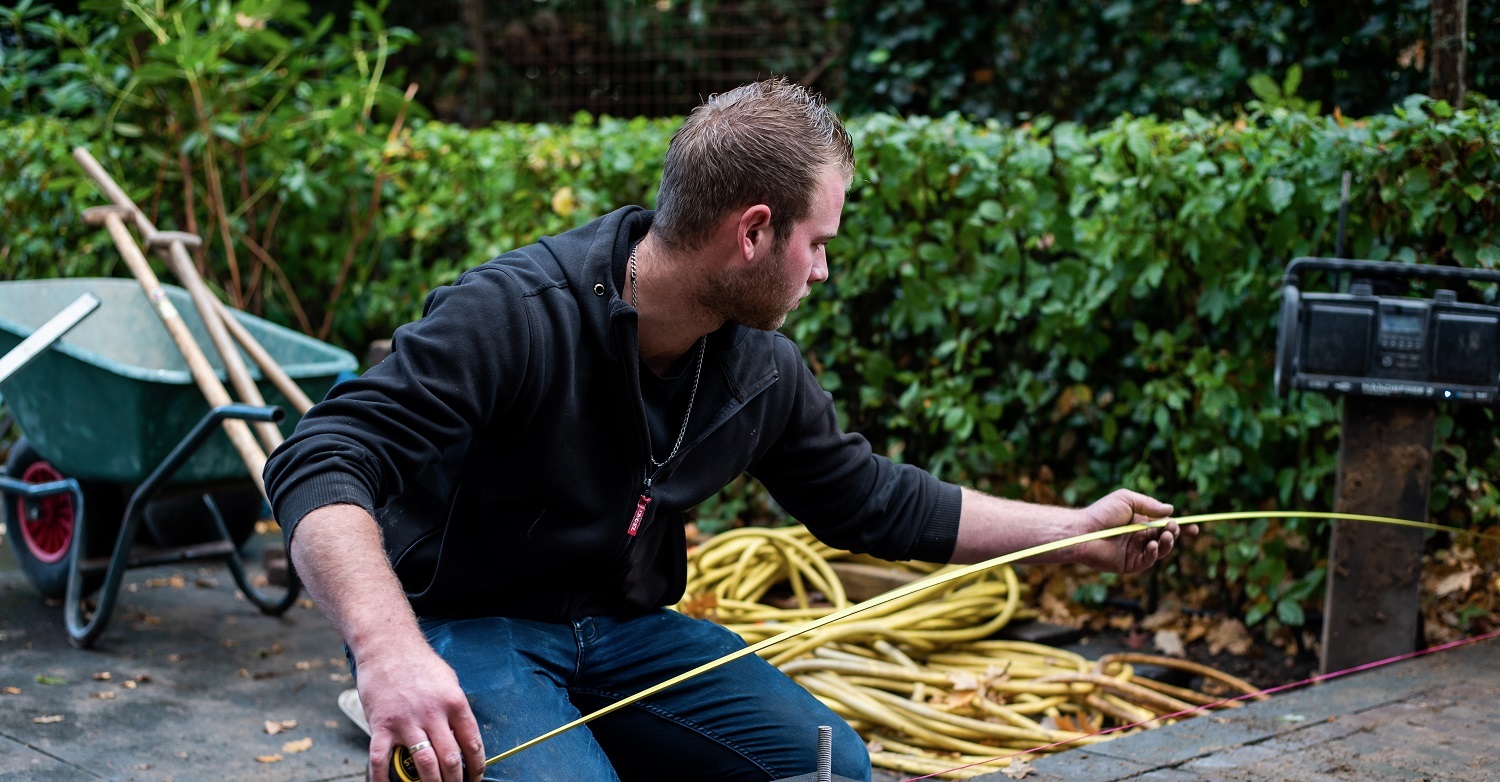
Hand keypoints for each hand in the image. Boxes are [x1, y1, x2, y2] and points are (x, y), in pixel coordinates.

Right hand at [357, 640, 483, 781]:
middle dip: (456, 780)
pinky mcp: (381, 725)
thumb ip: (456, 709)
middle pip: (450, 759)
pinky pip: (381, 760)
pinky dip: (384, 779)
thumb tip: (463, 735)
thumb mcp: (449, 681)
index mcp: (454, 703)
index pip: (472, 743)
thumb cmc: (419, 663)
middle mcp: (433, 714)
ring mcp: (406, 721)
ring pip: (423, 764)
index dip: (477, 766)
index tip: (476, 777)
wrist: (387, 646)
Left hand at [1069, 489, 1184, 573]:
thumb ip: (1149, 505)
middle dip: (1174, 533)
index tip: (1195, 527)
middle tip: (1173, 528)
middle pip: (1165, 538)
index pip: (1165, 526)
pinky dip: (1153, 554)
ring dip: (1167, 544)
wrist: (1083, 531)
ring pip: (1160, 550)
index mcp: (1140, 522)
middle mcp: (1139, 538)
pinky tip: (1151, 546)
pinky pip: (1148, 561)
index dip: (1180, 528)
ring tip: (1166, 536)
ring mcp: (1135, 552)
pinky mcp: (1129, 564)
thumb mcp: (1127, 500)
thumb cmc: (1101, 513)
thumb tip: (1171, 510)